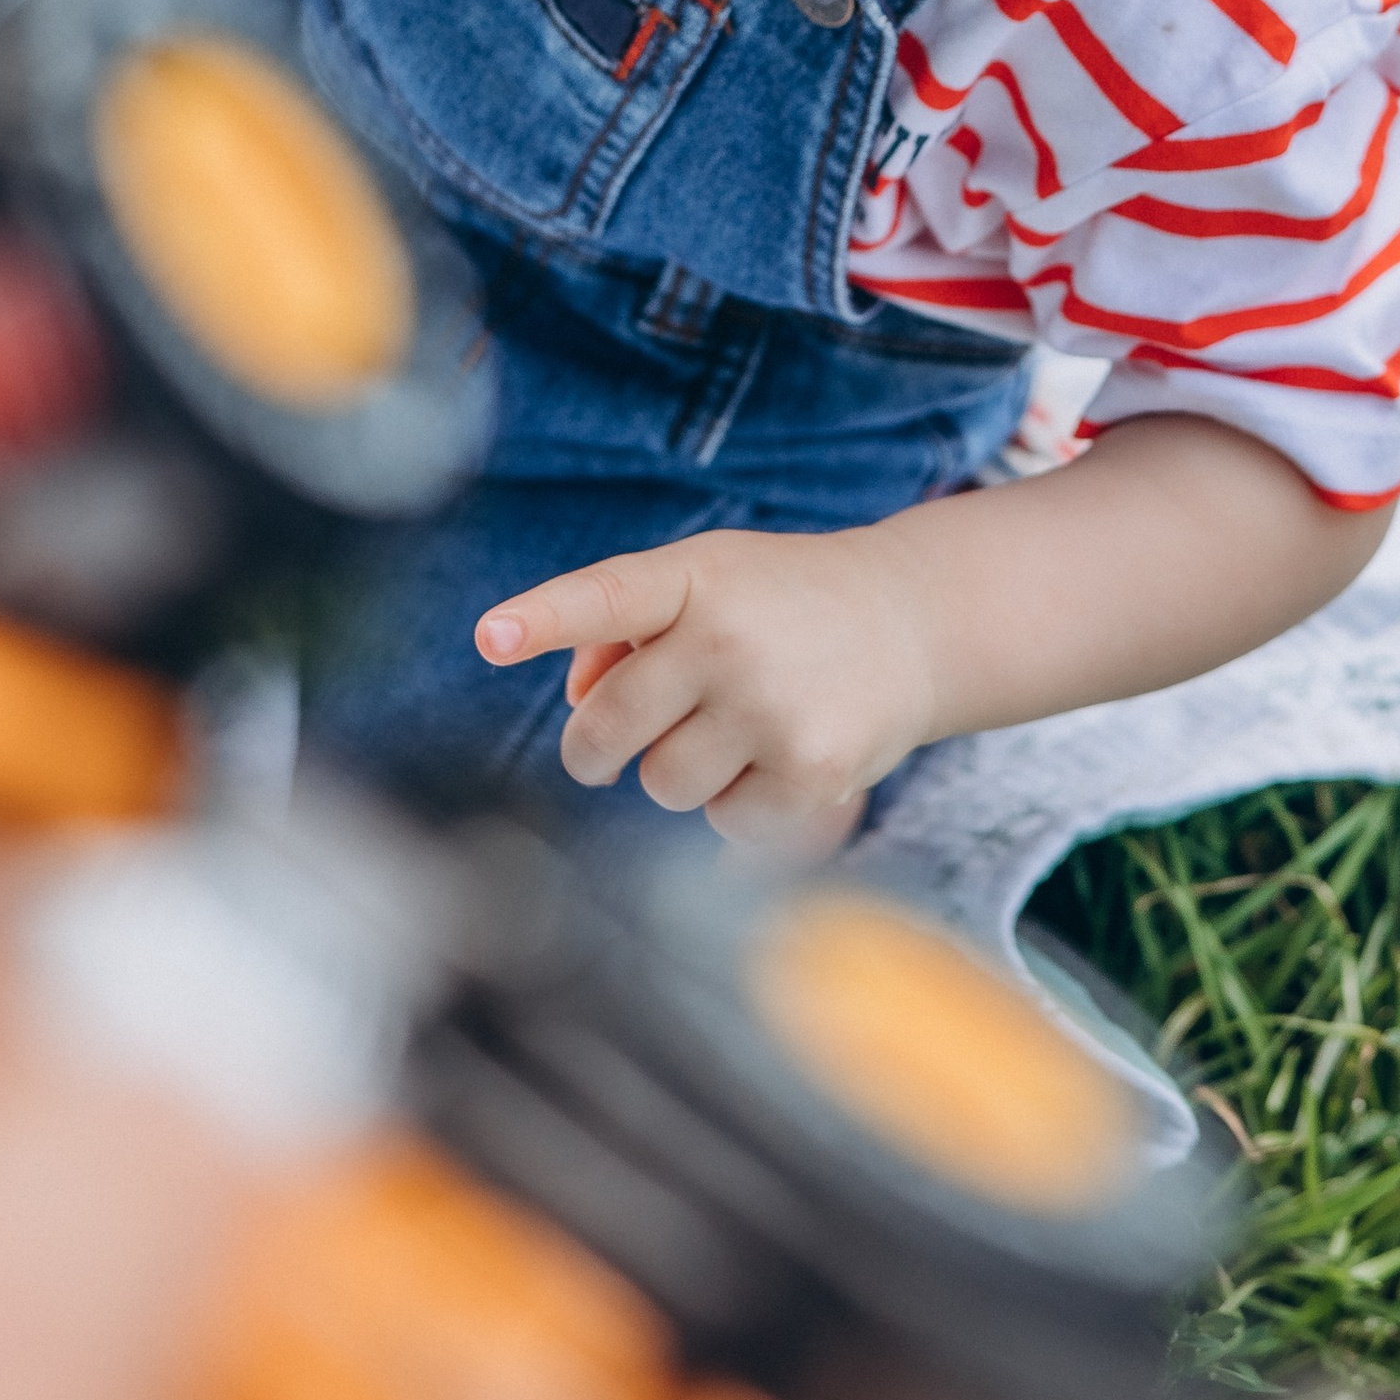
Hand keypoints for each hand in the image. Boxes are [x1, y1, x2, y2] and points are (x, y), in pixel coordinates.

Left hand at [475, 523, 936, 850]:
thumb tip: (578, 703)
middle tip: (609, 745)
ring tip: (735, 728)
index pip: (605, 599)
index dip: (542, 620)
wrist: (910, 623)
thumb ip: (622, 630)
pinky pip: (724, 822)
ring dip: (679, 772)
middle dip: (594, 748)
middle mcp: (730, 636)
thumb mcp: (705, 581)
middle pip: (605, 729)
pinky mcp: (810, 770)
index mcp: (695, 577)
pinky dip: (738, 803)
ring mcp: (772, 706)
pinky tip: (778, 756)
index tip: (489, 639)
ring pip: (660, 785)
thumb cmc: (778, 605)